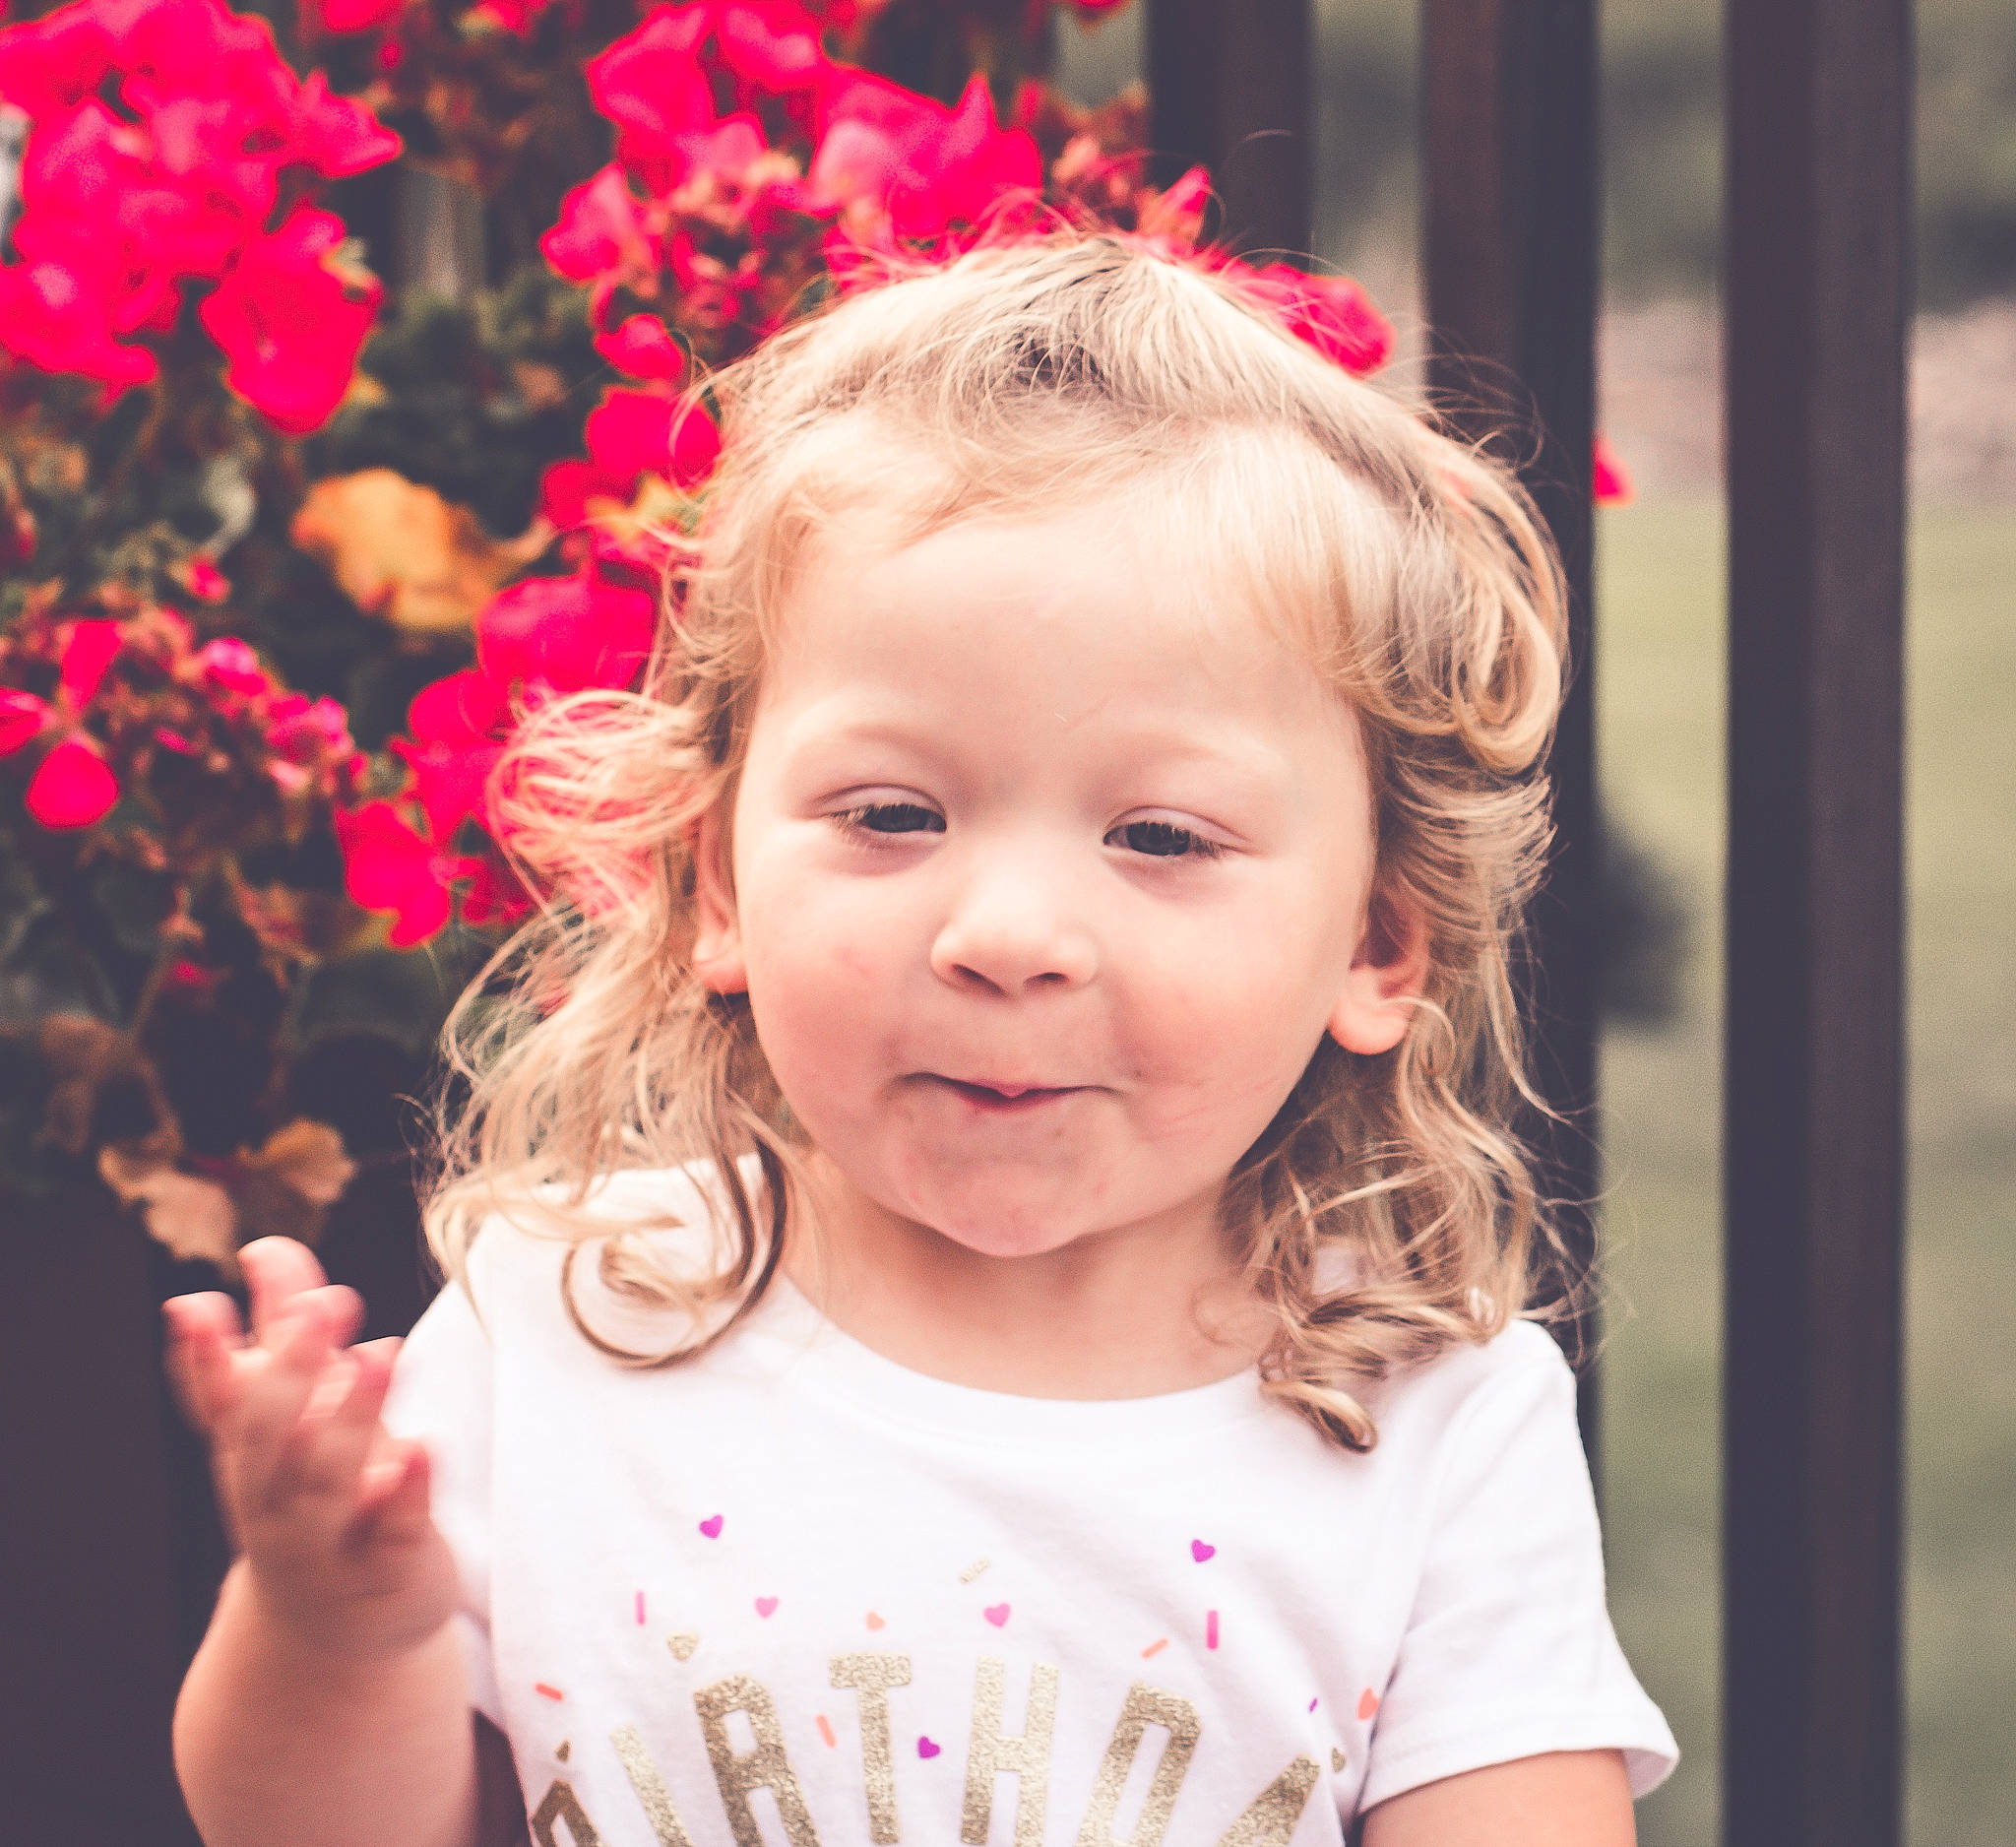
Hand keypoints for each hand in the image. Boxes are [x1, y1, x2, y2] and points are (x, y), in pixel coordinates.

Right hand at [163, 1237, 462, 1664]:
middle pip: (269, 1437)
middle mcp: (274, 1498)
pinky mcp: (388, 1569)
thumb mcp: (301, 1413)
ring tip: (379, 1353)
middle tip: (324, 1303)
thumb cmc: (320, 1494)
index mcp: (251, 1452)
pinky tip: (424, 1448)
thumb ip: (286, 1327)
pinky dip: (407, 1494)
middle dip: (289, 1370)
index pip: (218, 1402)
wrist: (343, 1628)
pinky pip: (394, 1534)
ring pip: (326, 1484)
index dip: (202, 1358)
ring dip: (352, 1417)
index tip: (195, 1305)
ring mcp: (328, 1540)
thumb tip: (265, 1245)